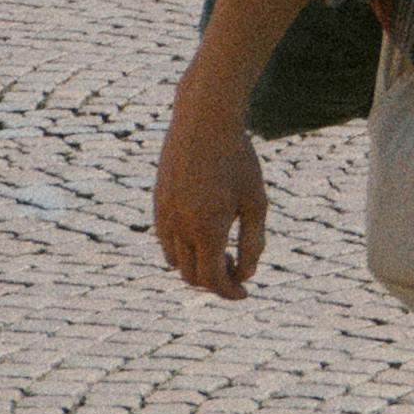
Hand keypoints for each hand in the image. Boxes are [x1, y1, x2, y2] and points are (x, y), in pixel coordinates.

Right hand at [152, 69, 270, 294]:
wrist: (204, 120)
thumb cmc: (238, 159)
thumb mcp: (256, 201)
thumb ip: (253, 242)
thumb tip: (245, 275)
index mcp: (207, 229)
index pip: (213, 280)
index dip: (229, 292)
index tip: (244, 293)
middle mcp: (180, 227)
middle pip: (193, 276)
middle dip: (216, 281)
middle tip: (237, 271)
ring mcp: (164, 215)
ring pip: (175, 262)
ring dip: (197, 268)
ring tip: (221, 254)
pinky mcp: (158, 203)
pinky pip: (165, 241)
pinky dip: (182, 250)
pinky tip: (202, 236)